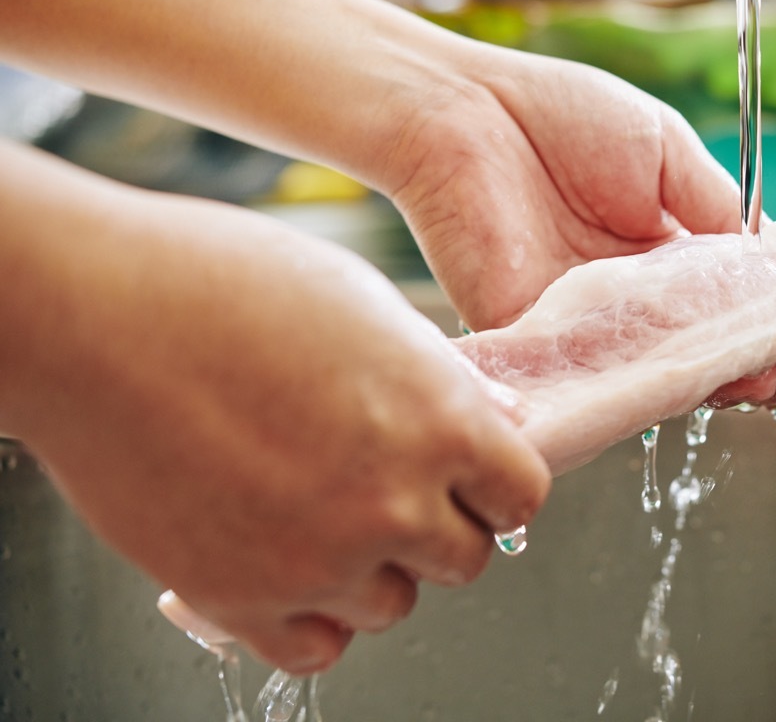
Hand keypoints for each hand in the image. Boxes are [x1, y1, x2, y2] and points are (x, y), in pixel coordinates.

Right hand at [0, 144, 549, 673]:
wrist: (96, 316)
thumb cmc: (224, 286)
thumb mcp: (365, 304)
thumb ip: (445, 379)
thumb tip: (502, 422)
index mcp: (440, 421)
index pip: (520, 496)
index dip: (498, 484)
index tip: (473, 476)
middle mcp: (392, 503)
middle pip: (465, 559)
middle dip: (441, 526)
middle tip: (392, 487)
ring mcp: (317, 560)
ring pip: (393, 605)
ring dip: (376, 570)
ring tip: (325, 512)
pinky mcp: (239, 599)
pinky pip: (315, 646)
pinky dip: (314, 615)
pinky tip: (288, 558)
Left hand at [382, 44, 775, 407]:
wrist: (467, 115)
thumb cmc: (562, 119)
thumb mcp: (668, 153)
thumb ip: (720, 214)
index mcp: (674, 253)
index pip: (749, 303)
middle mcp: (643, 301)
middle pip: (726, 351)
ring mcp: (600, 330)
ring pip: (682, 377)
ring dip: (748, 383)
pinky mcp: (551, 349)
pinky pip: (617, 382)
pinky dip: (674, 386)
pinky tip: (725, 380)